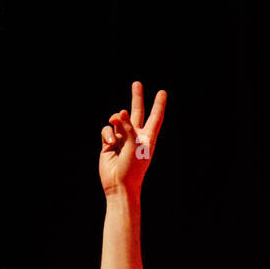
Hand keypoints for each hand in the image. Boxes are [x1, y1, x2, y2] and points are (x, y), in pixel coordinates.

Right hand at [99, 80, 165, 197]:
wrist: (119, 185)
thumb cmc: (133, 167)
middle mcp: (135, 136)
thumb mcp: (134, 144)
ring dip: (115, 121)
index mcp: (148, 137)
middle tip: (136, 83)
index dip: (158, 105)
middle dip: (136, 98)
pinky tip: (110, 145)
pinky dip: (107, 135)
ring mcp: (122, 139)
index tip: (162, 92)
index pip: (155, 117)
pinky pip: (107, 130)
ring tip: (115, 133)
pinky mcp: (109, 144)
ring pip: (117, 120)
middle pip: (136, 112)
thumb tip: (119, 112)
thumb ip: (128, 125)